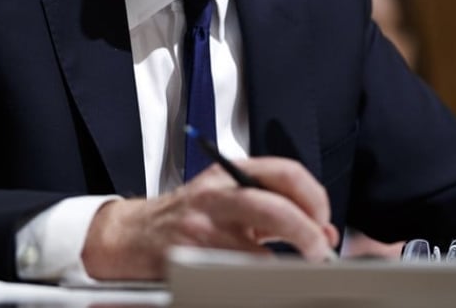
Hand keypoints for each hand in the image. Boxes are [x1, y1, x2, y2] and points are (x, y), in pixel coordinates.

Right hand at [81, 157, 338, 278]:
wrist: (132, 235)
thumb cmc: (186, 217)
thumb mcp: (228, 199)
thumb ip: (273, 210)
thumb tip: (323, 232)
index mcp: (230, 175)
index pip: (284, 173)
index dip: (313, 197)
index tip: (323, 220)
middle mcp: (216, 196)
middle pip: (274, 207)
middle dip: (306, 232)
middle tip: (319, 251)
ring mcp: (202, 228)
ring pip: (258, 249)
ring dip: (285, 266)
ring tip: (295, 273)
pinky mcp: (189, 259)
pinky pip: (235, 274)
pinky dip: (255, 280)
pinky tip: (260, 281)